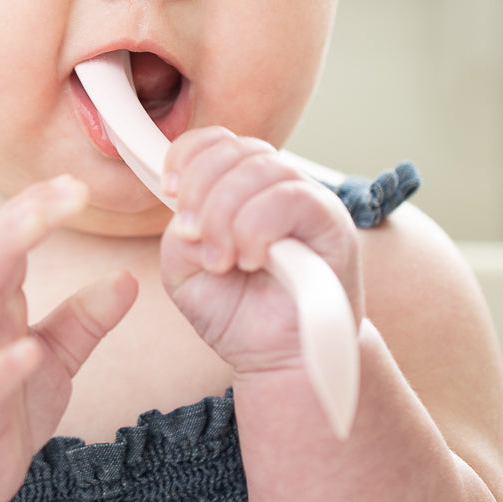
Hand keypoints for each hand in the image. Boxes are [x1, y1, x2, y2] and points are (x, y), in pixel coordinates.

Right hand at [0, 175, 137, 501]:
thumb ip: (83, 318)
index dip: (43, 205)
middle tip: (71, 188)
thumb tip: (127, 281)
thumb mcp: (50, 357)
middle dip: (27, 213)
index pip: (13, 236)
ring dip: (2, 254)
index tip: (79, 183)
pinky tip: (28, 351)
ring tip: (37, 223)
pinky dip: (2, 365)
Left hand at [159, 128, 362, 378]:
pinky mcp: (333, 223)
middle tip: (193, 237)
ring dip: (226, 214)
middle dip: (201, 191)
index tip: (169, 191)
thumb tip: (189, 213)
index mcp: (242, 186)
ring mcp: (308, 199)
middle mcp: (278, 184)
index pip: (217, 140)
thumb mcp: (185, 269)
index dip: (187, 156)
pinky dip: (257, 227)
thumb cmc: (236, 312)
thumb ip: (179, 231)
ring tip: (222, 260)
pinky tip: (249, 259)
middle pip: (234, 149)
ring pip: (259, 169)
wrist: (279, 361)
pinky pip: (291, 199)